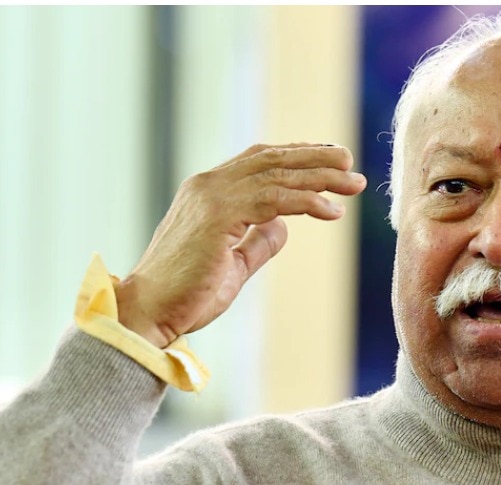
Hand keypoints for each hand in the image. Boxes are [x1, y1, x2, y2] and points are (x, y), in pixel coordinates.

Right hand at [115, 143, 366, 348]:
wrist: (148, 312)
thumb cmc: (186, 295)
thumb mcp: (233, 264)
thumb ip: (257, 242)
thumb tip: (283, 226)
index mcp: (207, 192)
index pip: (257, 160)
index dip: (295, 155)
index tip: (328, 159)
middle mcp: (208, 185)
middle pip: (271, 159)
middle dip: (314, 159)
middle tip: (349, 160)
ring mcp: (211, 196)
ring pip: (277, 175)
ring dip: (320, 177)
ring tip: (353, 182)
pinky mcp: (219, 216)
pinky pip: (274, 200)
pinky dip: (307, 202)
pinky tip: (333, 211)